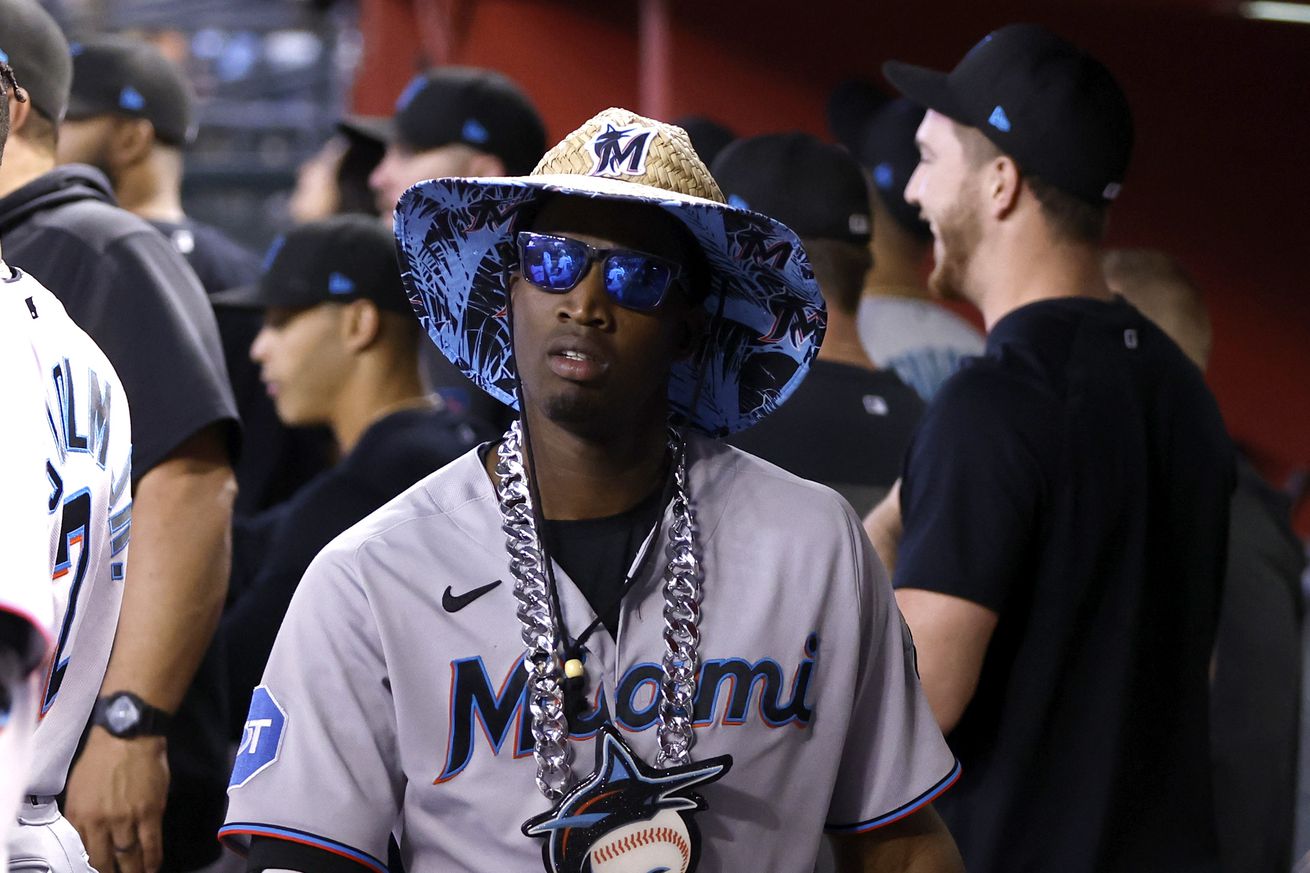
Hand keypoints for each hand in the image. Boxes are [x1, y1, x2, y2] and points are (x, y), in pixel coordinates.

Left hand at [64, 729, 168, 872]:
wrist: (128, 736)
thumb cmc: (102, 757)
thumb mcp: (79, 789)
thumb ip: (82, 814)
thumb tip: (90, 835)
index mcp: (79, 816)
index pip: (85, 852)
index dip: (97, 864)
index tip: (104, 868)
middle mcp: (99, 823)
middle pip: (106, 860)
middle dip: (113, 872)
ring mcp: (126, 820)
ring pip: (130, 857)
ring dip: (134, 870)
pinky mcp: (150, 813)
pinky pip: (151, 844)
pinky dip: (153, 859)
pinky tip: (153, 866)